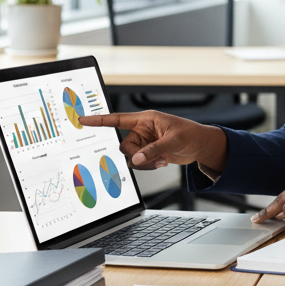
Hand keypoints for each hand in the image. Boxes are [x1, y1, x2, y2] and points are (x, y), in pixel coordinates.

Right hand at [78, 111, 227, 171]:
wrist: (201, 146)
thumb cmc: (191, 134)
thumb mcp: (173, 141)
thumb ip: (154, 150)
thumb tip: (135, 160)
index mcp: (146, 119)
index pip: (117, 119)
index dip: (99, 120)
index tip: (83, 119)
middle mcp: (142, 130)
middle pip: (124, 146)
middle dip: (137, 155)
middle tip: (155, 156)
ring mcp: (144, 143)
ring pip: (130, 157)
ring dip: (144, 163)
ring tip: (162, 159)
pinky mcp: (147, 153)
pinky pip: (138, 164)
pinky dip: (149, 166)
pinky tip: (162, 162)